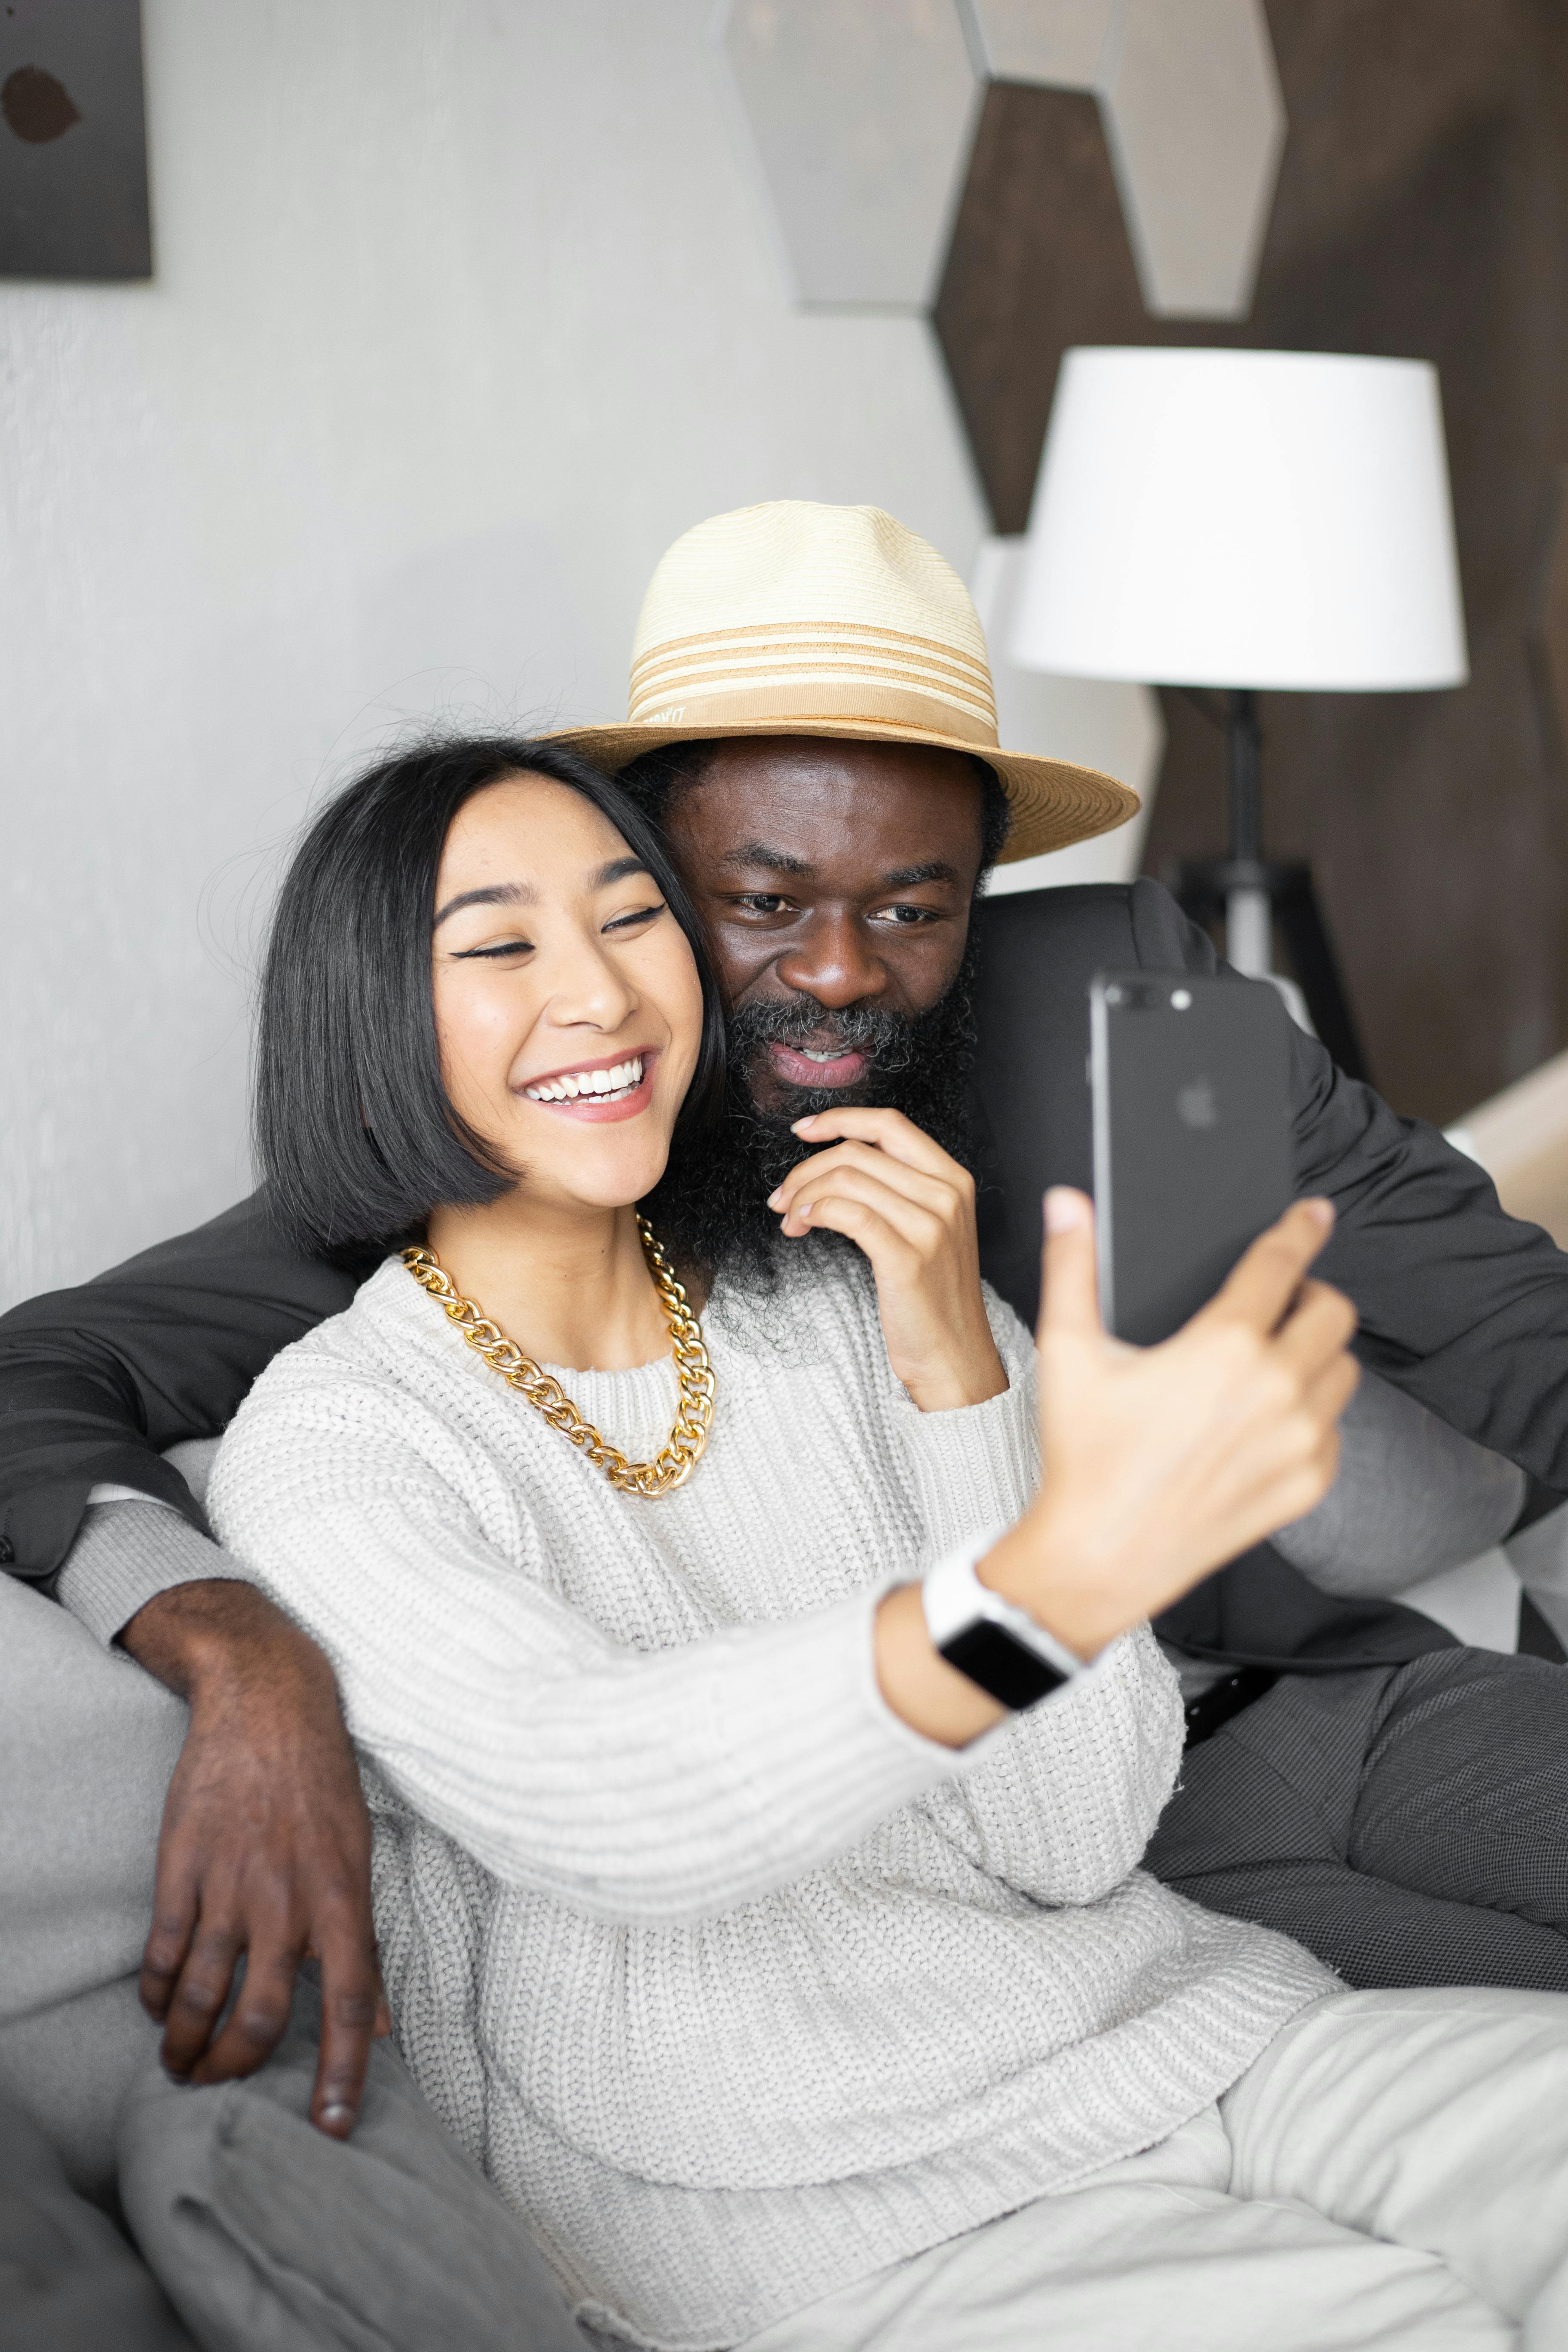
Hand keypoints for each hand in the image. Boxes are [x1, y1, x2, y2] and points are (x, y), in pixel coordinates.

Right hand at [119, 1580, 388, 2136]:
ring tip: (181, 2063)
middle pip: (262, 2015)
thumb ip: (362, 1940)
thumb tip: (378, 2027)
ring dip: (187, 2043)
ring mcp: (230, 1882)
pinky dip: (158, 1991)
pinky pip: (165, 1951)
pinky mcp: (182, 1865)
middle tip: (221, 2085)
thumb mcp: (359, 1853)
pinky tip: (159, 2004)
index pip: (351, 2002)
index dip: (343, 2071)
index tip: (332, 2127)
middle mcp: (288, 1898)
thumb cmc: (321, 1780)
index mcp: (342, 1896)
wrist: (267, 1701)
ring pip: (204, 1995)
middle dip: (237, 2068)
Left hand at [768, 1107, 1007, 1410]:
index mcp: (953, 1179)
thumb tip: (836, 1163)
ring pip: (847, 1179)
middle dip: (806, 1167)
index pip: (890, 1124)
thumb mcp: (929, 1230)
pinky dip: (815, 1212)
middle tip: (782, 1195)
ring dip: (803, 1194)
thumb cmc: (932, 1298)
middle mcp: (947, 1195)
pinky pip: (847, 1213)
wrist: (955, 1357)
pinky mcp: (907, 1258)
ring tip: (791, 1218)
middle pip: (858, 1151)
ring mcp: (930, 1226)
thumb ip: (898, 1190)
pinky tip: (802, 1225)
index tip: (804, 1129)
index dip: (840, 1119)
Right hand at [988, 1187, 1358, 1658]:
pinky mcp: (1308, 1485)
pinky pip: (1334, 1429)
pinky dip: (1312, 1415)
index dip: (1301, 1229)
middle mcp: (1275, 1390)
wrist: (1101, 1556)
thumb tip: (1069, 1205)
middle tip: (1276, 1302)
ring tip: (1271, 1359)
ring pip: (1342, 1369)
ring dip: (1315, 1353)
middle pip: (1333, 1313)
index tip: (1315, 1215)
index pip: (1281, 1264)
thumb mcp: (1069, 1352)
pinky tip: (1265, 1420)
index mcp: (1223, 1347)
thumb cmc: (1085, 1457)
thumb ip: (1072, 1266)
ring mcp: (1300, 1442)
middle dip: (1309, 1295)